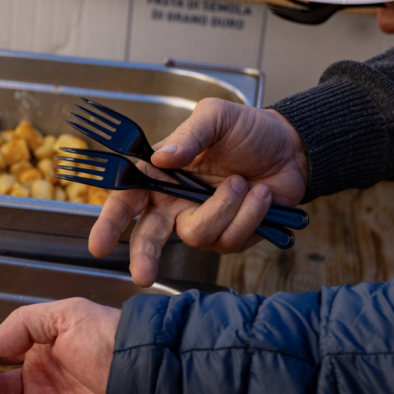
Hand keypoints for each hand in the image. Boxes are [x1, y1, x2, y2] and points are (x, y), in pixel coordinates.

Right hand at [88, 98, 308, 286]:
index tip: (99, 245)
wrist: (293, 148)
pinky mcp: (230, 236)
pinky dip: (250, 214)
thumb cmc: (249, 131)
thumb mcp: (217, 117)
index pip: (126, 201)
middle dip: (144, 258)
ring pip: (198, 236)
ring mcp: (202, 222)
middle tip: (143, 276)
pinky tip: (261, 195)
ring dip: (225, 208)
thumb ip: (190, 135)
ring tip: (243, 182)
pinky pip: (230, 238)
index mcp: (161, 177)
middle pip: (148, 238)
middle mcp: (175, 204)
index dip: (110, 224)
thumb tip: (163, 158)